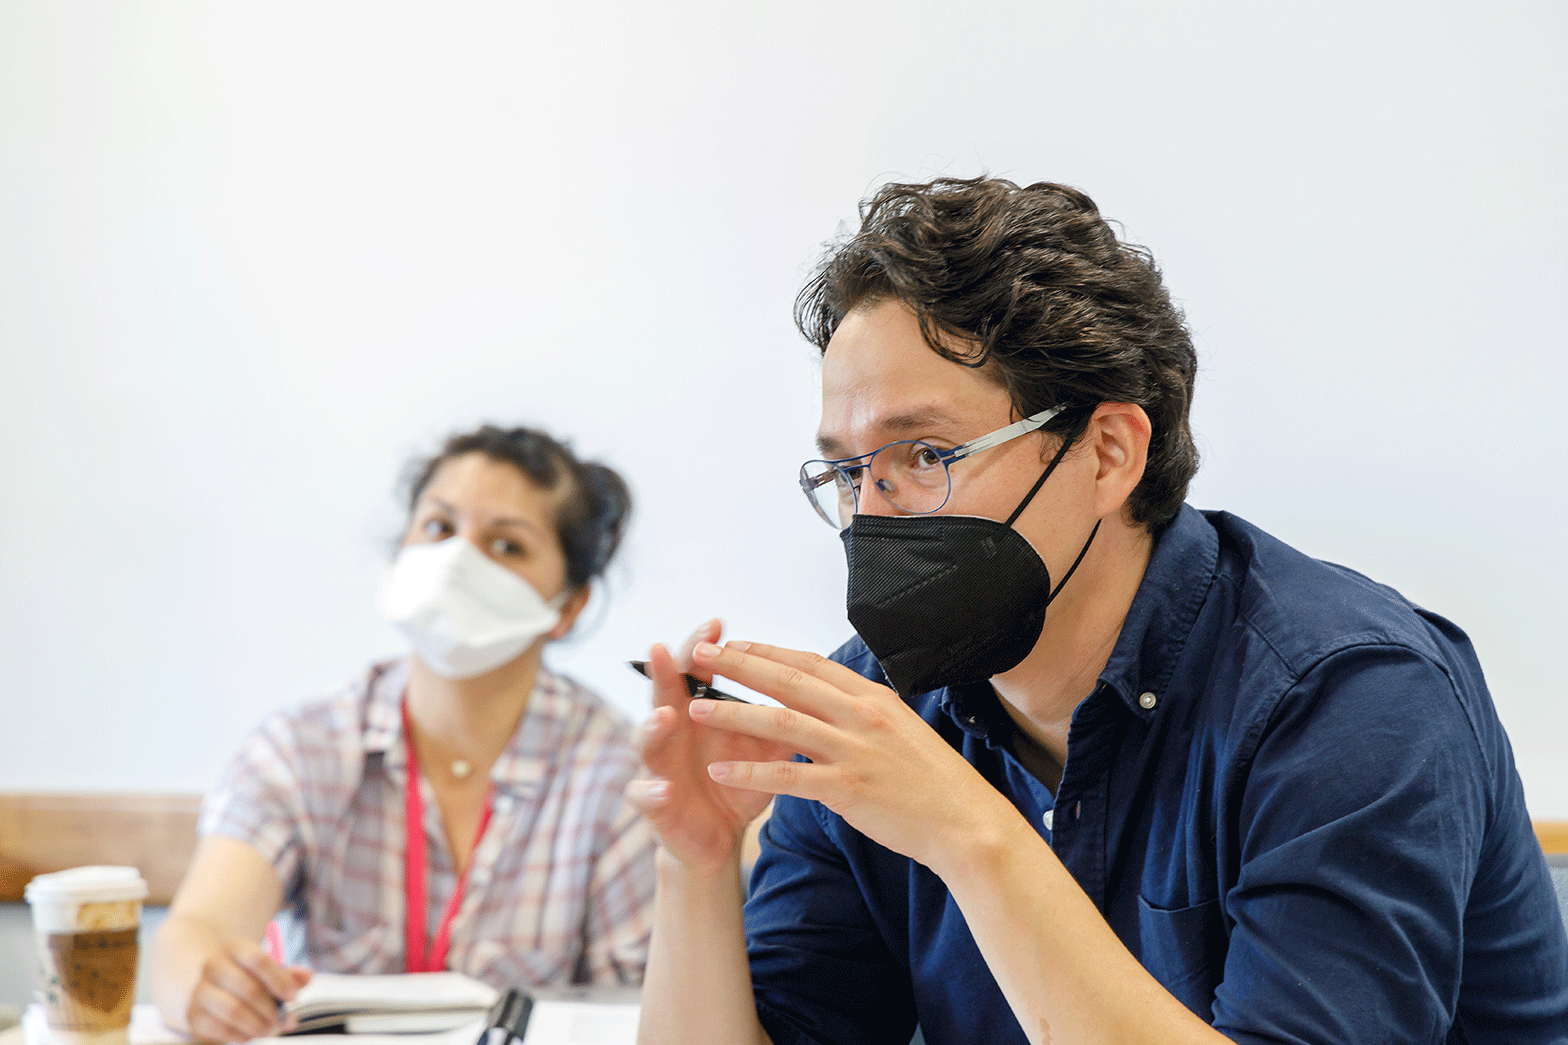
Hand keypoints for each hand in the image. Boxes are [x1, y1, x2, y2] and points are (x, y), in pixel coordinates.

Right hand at [185, 937, 310, 1041]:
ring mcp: (200, 991)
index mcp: (234, 948)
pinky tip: (250, 1034)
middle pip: (248, 988)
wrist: (209, 987)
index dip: (279, 980)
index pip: (258, 960)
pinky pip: (219, 1029)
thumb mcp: (267, 970)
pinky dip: (239, 1035)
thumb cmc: (247, 977)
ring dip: (257, 1024)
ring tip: (269, 1028)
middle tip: (283, 1020)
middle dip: (271, 1008)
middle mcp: (213, 966)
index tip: (293, 996)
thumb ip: (289, 974)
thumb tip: (307, 976)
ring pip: (233, 1010)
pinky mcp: (193, 1015)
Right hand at [626, 620, 794, 877]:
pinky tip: (664, 789)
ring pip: (646, 741)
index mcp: (701, 713)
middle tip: (664, 648)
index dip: (704, 648)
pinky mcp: (654, 804)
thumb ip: (782, 719)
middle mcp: (673, 732)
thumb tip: (818, 688)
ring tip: (665, 716)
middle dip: (664, 671)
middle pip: (663, 694)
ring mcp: (659, 766)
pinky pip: (644, 795)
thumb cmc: (737, 783)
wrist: (716, 837)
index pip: (698, 672)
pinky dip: (652, 792)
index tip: (715, 624)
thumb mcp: (764, 750)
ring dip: (652, 727)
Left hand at [684, 639, 1022, 872]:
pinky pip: (788, 776)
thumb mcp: (900, 730)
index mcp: (872, 697)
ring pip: (780, 722)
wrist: (966, 823)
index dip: (768, 651)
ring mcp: (854, 750)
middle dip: (738, 666)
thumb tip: (830, 702)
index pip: (810, 663)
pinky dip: (750, 772)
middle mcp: (861, 715)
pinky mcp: (848, 788)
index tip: (734, 643)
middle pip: (788, 681)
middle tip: (700, 656)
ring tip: (696, 709)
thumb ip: (862, 714)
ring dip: (734, 713)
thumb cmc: (933, 781)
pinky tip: (720, 771)